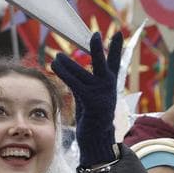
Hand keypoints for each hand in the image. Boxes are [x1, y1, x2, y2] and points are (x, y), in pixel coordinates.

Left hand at [52, 32, 122, 167]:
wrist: (97, 138)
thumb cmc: (92, 117)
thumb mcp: (89, 96)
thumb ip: (82, 81)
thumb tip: (65, 67)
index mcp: (111, 84)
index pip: (115, 62)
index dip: (116, 48)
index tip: (119, 33)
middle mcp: (108, 87)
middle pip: (103, 63)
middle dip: (98, 49)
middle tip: (96, 35)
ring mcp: (101, 94)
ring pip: (82, 73)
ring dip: (67, 64)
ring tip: (57, 56)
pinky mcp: (91, 102)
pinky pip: (75, 84)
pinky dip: (64, 74)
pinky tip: (55, 66)